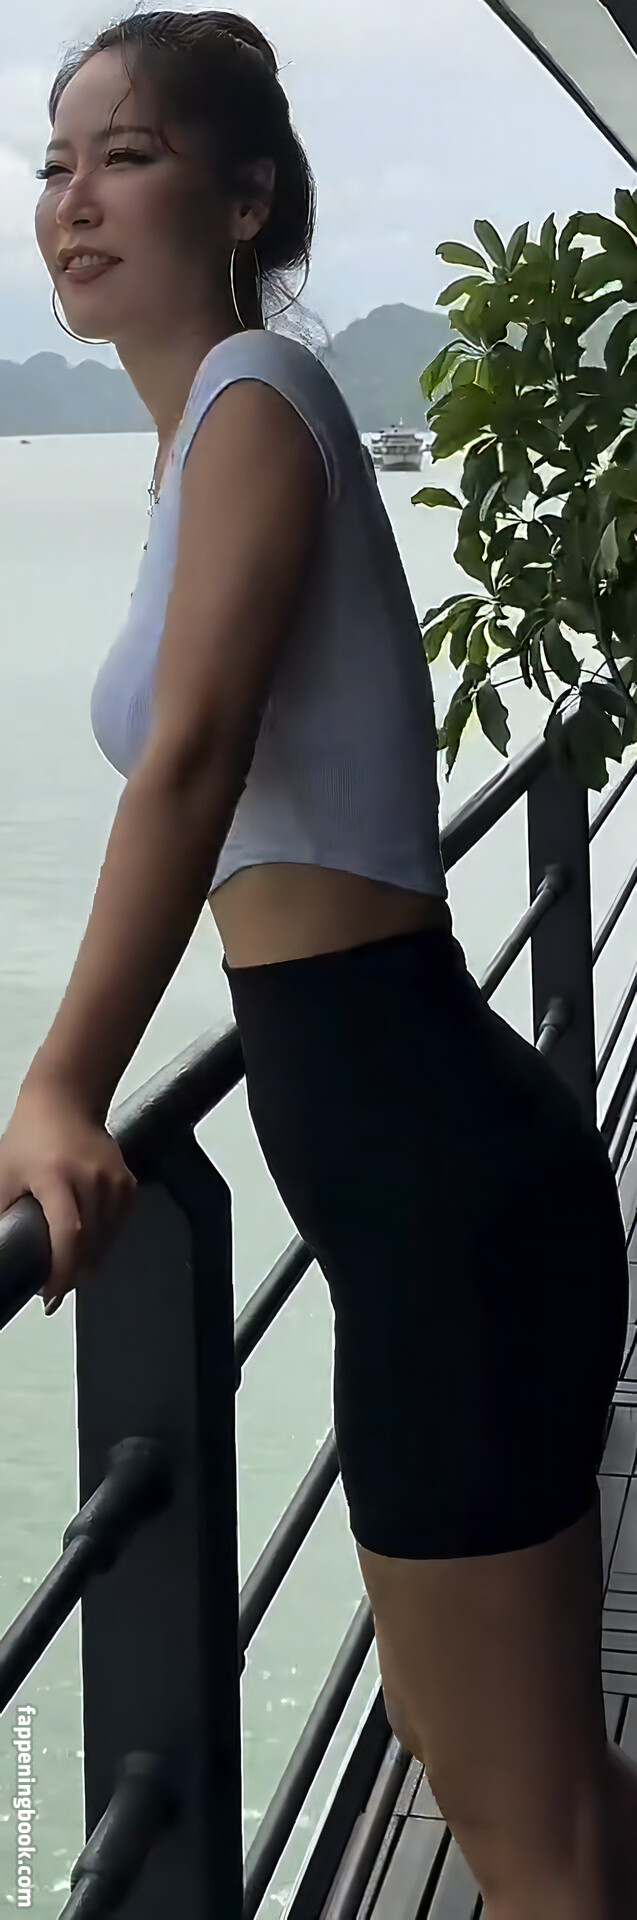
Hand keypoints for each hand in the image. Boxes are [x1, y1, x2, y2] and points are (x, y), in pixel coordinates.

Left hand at [0, 1078, 136, 1310]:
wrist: (64, 1101)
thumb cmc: (27, 1140)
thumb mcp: (3, 1175)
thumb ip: (2, 1214)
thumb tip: (3, 1253)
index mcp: (56, 1177)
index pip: (69, 1234)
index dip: (62, 1270)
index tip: (49, 1294)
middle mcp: (91, 1179)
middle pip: (91, 1244)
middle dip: (73, 1273)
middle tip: (55, 1289)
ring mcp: (115, 1180)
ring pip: (108, 1239)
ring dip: (89, 1261)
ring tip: (69, 1270)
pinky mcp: (128, 1183)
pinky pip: (118, 1226)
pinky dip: (104, 1242)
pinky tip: (88, 1246)